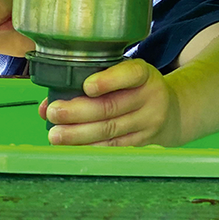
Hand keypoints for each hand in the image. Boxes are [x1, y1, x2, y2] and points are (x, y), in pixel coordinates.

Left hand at [40, 58, 180, 146]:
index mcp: (143, 73)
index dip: (108, 81)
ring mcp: (148, 121)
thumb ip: (88, 81)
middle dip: (78, 112)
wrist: (171, 110)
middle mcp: (149, 96)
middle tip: (54, 113)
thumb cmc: (133, 87)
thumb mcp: (121, 74)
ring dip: (79, 134)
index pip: (129, 74)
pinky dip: (90, 146)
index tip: (87, 86)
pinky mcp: (142, 141)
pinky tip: (72, 146)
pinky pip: (113, 145)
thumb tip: (47, 105)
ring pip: (110, 129)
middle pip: (111, 107)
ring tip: (56, 135)